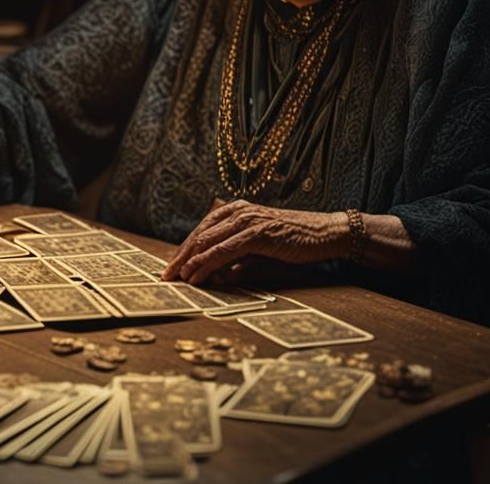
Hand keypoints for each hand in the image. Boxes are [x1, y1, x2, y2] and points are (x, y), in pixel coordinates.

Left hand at [160, 200, 347, 285]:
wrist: (324, 233)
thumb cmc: (293, 241)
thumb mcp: (260, 249)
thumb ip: (239, 257)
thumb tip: (222, 275)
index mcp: (235, 209)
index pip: (202, 230)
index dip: (184, 249)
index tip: (172, 267)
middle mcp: (237, 211)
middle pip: (199, 235)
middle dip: (180, 257)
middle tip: (165, 276)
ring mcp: (246, 220)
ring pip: (207, 242)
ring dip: (188, 262)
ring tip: (177, 279)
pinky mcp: (256, 233)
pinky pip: (223, 250)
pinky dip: (206, 263)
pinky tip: (196, 275)